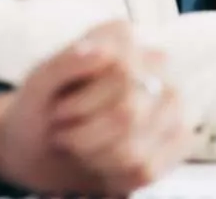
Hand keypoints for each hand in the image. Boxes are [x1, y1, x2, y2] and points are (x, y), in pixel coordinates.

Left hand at [0, 23, 190, 195]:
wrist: (38, 145)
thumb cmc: (38, 109)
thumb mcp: (36, 85)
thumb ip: (63, 63)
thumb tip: (101, 50)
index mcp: (122, 38)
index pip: (124, 72)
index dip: (82, 104)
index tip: (58, 111)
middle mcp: (157, 64)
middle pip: (130, 114)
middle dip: (84, 136)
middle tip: (65, 133)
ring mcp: (173, 103)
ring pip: (137, 150)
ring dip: (94, 158)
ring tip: (82, 148)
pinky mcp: (179, 139)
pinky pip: (149, 171)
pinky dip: (114, 177)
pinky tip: (103, 163)